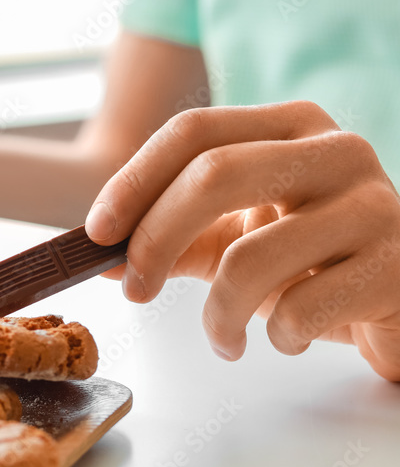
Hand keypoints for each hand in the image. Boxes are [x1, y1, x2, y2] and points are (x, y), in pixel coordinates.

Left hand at [84, 101, 399, 380]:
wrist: (398, 299)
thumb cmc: (310, 264)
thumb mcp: (233, 239)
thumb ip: (169, 240)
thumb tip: (97, 255)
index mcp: (290, 127)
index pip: (192, 133)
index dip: (133, 182)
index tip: (97, 234)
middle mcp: (337, 150)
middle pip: (213, 175)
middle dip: (155, 241)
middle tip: (135, 291)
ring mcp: (373, 205)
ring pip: (251, 257)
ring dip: (217, 316)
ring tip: (223, 337)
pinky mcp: (396, 266)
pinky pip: (300, 310)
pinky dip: (274, 337)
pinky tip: (284, 339)